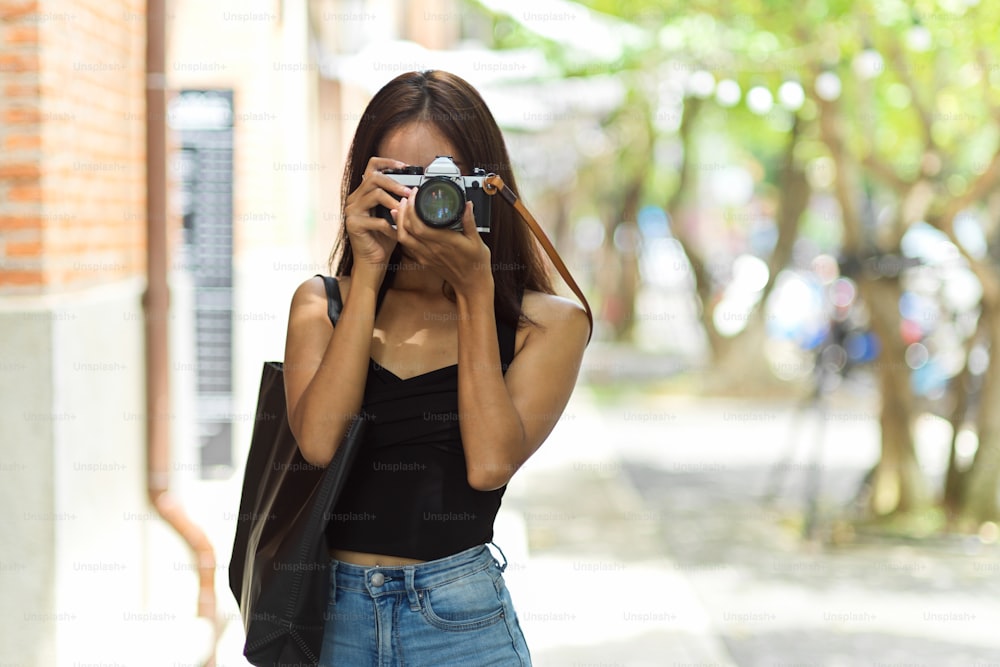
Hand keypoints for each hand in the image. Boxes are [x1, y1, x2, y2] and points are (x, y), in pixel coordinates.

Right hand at [343, 157, 411, 278]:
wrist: (374, 261)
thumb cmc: (384, 238)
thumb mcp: (393, 215)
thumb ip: (398, 200)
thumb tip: (414, 188)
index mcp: (363, 193)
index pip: (371, 167)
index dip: (388, 162)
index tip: (405, 166)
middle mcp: (354, 199)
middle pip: (373, 178)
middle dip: (394, 183)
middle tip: (408, 192)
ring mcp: (351, 211)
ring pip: (374, 194)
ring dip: (393, 201)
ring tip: (403, 210)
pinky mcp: (353, 224)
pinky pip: (376, 220)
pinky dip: (390, 226)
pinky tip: (396, 233)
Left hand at [392, 191, 492, 296]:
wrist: (471, 285)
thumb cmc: (476, 265)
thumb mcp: (477, 241)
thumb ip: (469, 221)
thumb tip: (467, 205)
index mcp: (445, 242)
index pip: (420, 224)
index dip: (412, 208)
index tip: (415, 195)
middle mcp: (432, 249)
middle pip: (408, 228)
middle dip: (404, 210)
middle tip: (407, 197)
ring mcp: (426, 256)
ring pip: (403, 237)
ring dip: (399, 221)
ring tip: (401, 207)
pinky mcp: (424, 260)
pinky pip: (407, 245)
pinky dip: (401, 232)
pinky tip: (402, 224)